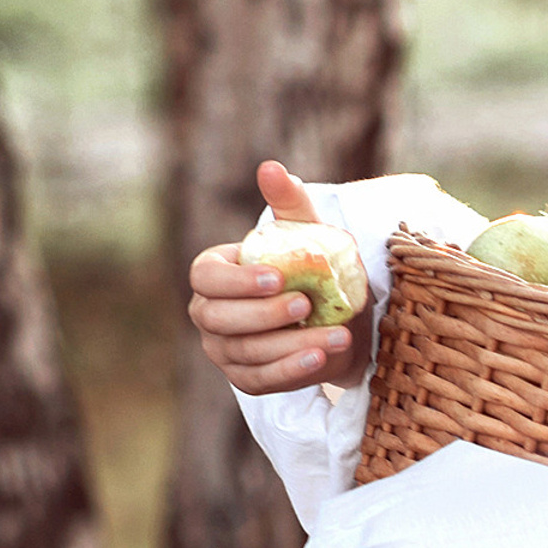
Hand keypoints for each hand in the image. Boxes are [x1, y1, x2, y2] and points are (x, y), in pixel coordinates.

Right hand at [188, 160, 373, 393]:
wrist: (341, 320)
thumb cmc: (315, 271)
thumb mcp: (308, 233)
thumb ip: (289, 203)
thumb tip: (271, 167)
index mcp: (214, 274)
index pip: (206, 277)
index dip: (237, 281)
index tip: (278, 277)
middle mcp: (209, 314)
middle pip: (219, 318)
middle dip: (263, 314)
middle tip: (306, 304)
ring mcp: (225, 350)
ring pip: (246, 352)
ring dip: (291, 345)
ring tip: (335, 336)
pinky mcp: (247, 379)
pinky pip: (262, 380)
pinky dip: (292, 371)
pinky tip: (321, 360)